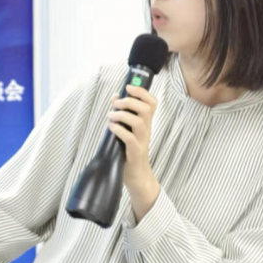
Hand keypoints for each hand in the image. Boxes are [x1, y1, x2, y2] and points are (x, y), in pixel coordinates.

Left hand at [106, 83, 160, 218]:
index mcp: (145, 123)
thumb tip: (115, 97)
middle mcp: (146, 130)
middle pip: (146, 109)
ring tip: (110, 116)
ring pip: (138, 121)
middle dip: (129, 101)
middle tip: (116, 103)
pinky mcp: (135, 152)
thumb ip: (122, 114)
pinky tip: (111, 128)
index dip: (141, 92)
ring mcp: (142, 141)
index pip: (151, 103)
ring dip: (122, 115)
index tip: (128, 87)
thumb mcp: (126, 129)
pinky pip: (130, 138)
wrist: (135, 175)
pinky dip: (119, 130)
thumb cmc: (128, 151)